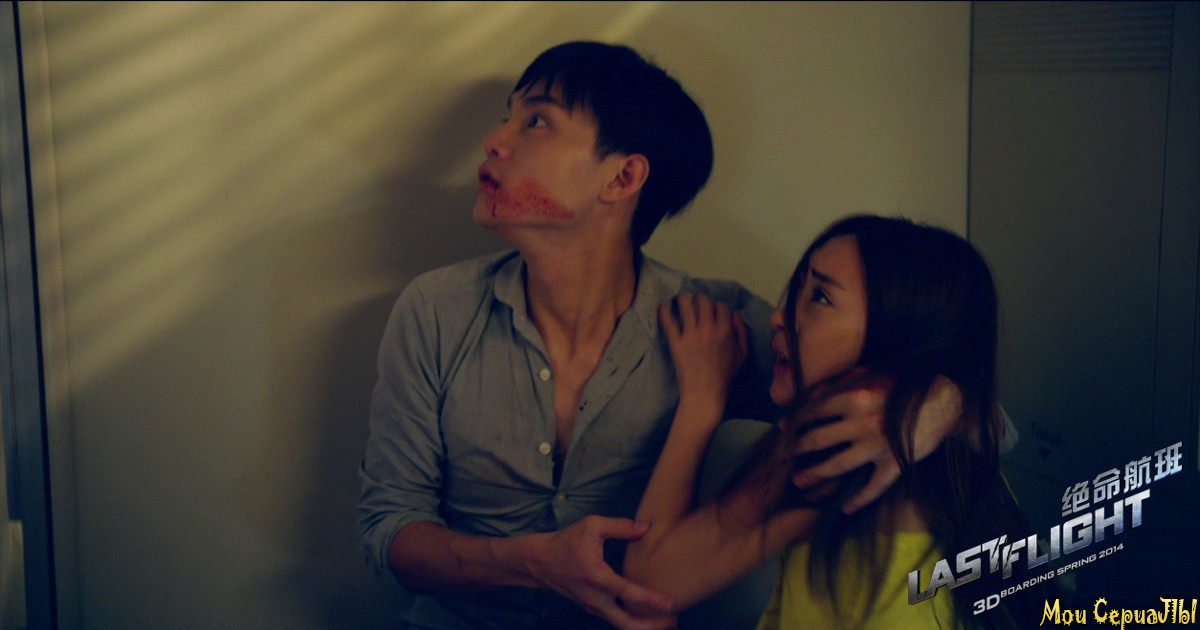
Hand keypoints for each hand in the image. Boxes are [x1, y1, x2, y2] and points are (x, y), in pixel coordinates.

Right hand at [528, 516, 677, 629]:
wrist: (540, 561)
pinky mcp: (592, 608)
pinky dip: (632, 622)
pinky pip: (615, 620)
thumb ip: (620, 526)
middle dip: (651, 626)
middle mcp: (595, 597)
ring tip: (666, 622)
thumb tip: (646, 528)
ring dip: (644, 626)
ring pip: (621, 625)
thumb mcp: (592, 525)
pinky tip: (647, 617)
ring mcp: (592, 606)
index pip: (627, 593)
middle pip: (626, 623)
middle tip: (673, 621)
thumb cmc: (566, 541)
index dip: (650, 600)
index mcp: (596, 576)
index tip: (670, 603)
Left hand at [659, 294, 747, 407]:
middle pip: (702, 300)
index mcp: (725, 331)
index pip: (720, 305)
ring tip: (680, 301)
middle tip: (695, 304)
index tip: (712, 311)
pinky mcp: (676, 342)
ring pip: (685, 304)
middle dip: (699, 299)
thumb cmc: (725, 375)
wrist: (705, 392)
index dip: (716, 306)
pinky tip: (663, 306)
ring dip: (683, 299)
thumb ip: (741, 332)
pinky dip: (664, 310)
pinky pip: (668, 321)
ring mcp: (691, 335)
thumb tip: (735, 313)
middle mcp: (708, 329)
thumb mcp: (742, 354)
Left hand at [787, 372, 961, 513]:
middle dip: (795, 450)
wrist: (945, 400)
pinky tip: (845, 508)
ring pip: (837, 465)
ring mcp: (877, 446)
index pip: (811, 412)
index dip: (793, 423)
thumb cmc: (902, 384)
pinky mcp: (895, 464)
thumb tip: (808, 396)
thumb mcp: (868, 374)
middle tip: (783, 458)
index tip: (782, 431)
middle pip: (817, 440)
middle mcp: (861, 422)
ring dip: (814, 475)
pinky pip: (873, 487)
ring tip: (799, 481)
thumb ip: (837, 383)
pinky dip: (858, 500)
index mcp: (852, 395)